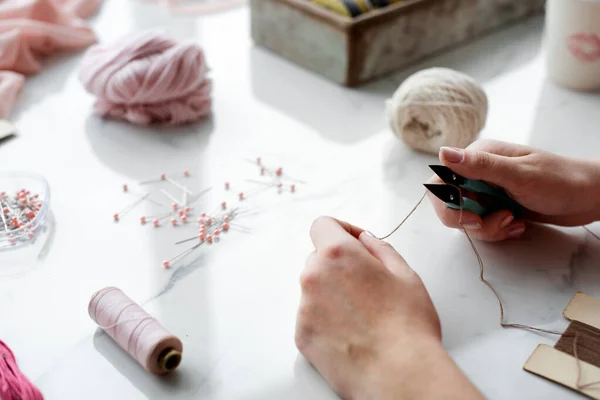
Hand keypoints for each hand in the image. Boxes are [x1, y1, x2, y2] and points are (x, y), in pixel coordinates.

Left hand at [295, 217, 482, 399]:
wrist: (400, 375)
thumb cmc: (408, 326)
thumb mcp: (406, 274)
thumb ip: (379, 248)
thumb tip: (364, 240)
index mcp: (337, 255)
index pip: (322, 225)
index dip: (341, 230)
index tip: (355, 243)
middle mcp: (313, 277)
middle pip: (318, 258)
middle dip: (339, 264)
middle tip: (367, 283)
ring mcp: (304, 308)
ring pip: (315, 288)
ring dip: (332, 293)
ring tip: (363, 314)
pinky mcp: (302, 335)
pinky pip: (311, 316)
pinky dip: (327, 319)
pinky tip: (352, 333)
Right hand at [428, 139, 599, 241]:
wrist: (590, 197)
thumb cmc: (560, 180)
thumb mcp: (519, 174)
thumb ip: (480, 165)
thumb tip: (443, 153)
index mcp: (479, 156)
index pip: (440, 181)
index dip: (448, 204)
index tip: (473, 218)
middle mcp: (478, 173)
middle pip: (450, 204)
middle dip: (470, 221)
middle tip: (499, 222)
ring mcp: (487, 191)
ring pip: (466, 219)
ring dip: (489, 229)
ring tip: (515, 222)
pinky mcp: (496, 207)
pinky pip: (483, 226)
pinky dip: (498, 231)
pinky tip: (519, 225)